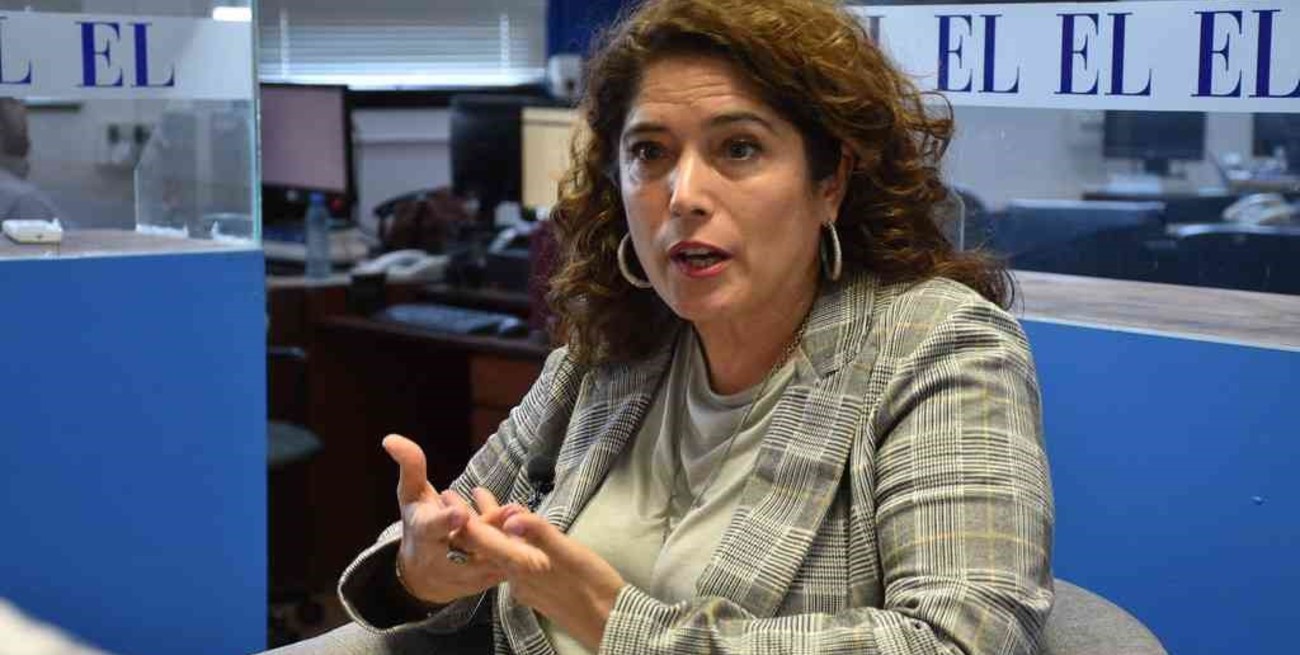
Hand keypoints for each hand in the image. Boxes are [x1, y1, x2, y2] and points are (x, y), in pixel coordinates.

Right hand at [383, 434, 511, 604]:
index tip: (459, 513)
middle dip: (488, 530)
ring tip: (524, 516)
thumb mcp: (411, 494)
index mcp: (423, 533)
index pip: (432, 528)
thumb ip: (410, 466)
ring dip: (509, 540)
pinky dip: (516, 550)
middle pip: (467, 546)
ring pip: (489, 558)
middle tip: (511, 511)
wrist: (422, 572)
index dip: (446, 521)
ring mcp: (462, 575)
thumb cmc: (418, 522)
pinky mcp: (482, 583)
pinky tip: (530, 530)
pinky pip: (501, 567)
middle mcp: (441, 558)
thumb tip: (390, 438)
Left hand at [458, 492, 625, 651]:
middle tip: (464, 495)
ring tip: (486, 506)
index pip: (482, 540)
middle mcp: (516, 578)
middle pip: (486, 546)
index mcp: (521, 564)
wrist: (608, 621)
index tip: (448, 498)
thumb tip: (509, 516)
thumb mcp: (570, 553)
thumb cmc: (593, 584)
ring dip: (490, 531)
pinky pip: (513, 564)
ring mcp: (524, 587)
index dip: (464, 518)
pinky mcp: (535, 592)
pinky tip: (513, 536)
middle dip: (474, 520)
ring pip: (499, 554)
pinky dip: (507, 545)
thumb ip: (539, 534)